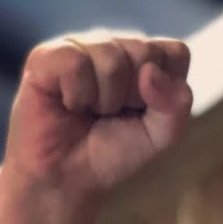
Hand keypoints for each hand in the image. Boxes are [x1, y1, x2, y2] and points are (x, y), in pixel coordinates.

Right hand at [3, 30, 192, 198]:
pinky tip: (68, 105)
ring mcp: (79, 45)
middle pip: (145, 51)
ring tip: (89, 111)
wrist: (68, 178)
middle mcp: (113, 45)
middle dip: (135, 97)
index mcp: (144, 60)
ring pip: (111, 57)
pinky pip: (76, 64)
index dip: (166, 90)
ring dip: (105, 100)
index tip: (144, 112)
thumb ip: (174, 106)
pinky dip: (77, 96)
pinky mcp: (46, 55)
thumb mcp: (159, 136)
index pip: (176, 52)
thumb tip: (151, 71)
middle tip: (112, 115)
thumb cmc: (113, 152)